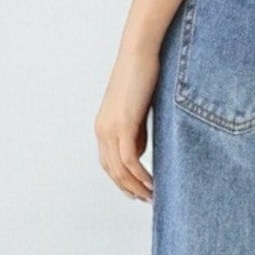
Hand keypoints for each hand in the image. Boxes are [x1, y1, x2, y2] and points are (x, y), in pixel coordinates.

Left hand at [95, 39, 162, 200]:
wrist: (138, 54)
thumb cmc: (141, 76)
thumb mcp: (137, 111)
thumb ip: (135, 133)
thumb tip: (137, 154)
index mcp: (103, 127)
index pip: (108, 164)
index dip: (122, 181)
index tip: (138, 191)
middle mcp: (102, 130)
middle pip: (112, 171)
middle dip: (129, 189)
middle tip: (146, 199)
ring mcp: (110, 129)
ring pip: (119, 170)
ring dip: (135, 186)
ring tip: (152, 195)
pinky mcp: (123, 125)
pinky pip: (129, 161)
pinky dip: (140, 175)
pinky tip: (152, 183)